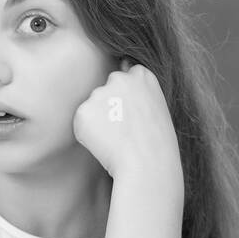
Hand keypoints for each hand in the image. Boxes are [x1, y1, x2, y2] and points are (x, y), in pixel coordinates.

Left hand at [72, 56, 182, 186]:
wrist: (148, 163)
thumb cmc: (157, 143)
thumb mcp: (156, 108)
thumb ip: (138, 94)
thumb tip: (119, 88)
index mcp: (141, 75)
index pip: (125, 76)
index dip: (126, 97)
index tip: (132, 114)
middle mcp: (119, 78)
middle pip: (105, 90)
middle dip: (109, 106)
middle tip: (124, 130)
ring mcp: (99, 93)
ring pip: (92, 107)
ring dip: (98, 121)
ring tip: (118, 139)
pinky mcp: (83, 111)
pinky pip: (82, 123)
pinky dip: (88, 134)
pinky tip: (106, 144)